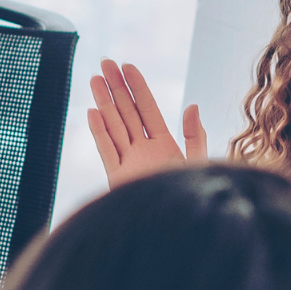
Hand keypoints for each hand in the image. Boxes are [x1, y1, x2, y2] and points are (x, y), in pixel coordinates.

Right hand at [87, 59, 205, 186]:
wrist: (176, 226)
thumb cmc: (190, 197)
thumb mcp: (198, 164)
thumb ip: (194, 136)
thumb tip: (192, 106)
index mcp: (164, 145)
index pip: (147, 109)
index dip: (138, 87)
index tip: (127, 66)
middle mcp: (144, 151)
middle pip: (126, 112)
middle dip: (116, 87)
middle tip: (104, 63)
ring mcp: (129, 163)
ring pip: (113, 126)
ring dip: (104, 102)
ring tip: (94, 79)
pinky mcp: (117, 178)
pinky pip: (106, 150)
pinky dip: (99, 132)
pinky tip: (92, 112)